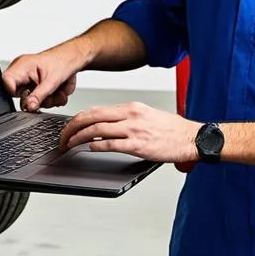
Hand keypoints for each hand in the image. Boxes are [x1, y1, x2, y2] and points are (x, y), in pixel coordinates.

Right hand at [2, 44, 82, 110]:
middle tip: (50, 94)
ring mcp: (29, 81)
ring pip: (32, 101)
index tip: (28, 98)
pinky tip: (57, 91)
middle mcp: (23, 73)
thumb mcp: (52, 80)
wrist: (74, 59)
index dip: (15, 93)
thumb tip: (28, 106)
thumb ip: (39, 95)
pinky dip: (51, 99)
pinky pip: (39, 100)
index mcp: (22, 66)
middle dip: (39, 99)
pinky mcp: (36, 87)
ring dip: (48, 100)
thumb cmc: (64, 61)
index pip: (6, 81)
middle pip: (20, 96)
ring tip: (58, 90)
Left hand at [60, 102, 201, 163]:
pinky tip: (89, 148)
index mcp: (132, 107)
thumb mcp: (147, 116)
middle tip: (63, 136)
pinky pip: (110, 144)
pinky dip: (96, 146)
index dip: (79, 118)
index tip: (70, 126)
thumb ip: (127, 119)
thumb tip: (106, 126)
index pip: (97, 110)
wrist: (191, 137)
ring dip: (79, 138)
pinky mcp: (138, 145)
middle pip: (92, 117)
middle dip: (72, 127)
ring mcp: (134, 130)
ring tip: (70, 144)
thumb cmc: (172, 129)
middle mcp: (131, 115)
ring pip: (97, 129)